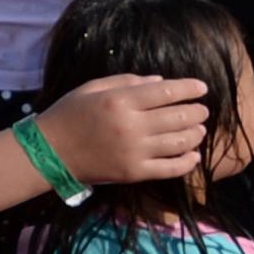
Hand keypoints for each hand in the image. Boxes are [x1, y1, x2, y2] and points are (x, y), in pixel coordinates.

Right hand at [33, 73, 210, 187]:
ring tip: (200, 129)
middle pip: (177, 117)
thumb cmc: (69, 113)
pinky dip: (187, 162)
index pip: (165, 92)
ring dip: (195, 134)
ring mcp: (135, 151)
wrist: (51, 151)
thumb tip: (160, 81)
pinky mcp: (136, 172)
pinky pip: (171, 168)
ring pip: (179, 142)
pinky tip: (193, 155)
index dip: (188, 88)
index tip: (201, 87)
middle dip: (196, 112)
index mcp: (119, 101)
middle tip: (203, 110)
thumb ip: (126, 82)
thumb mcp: (91, 88)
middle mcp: (131, 126)